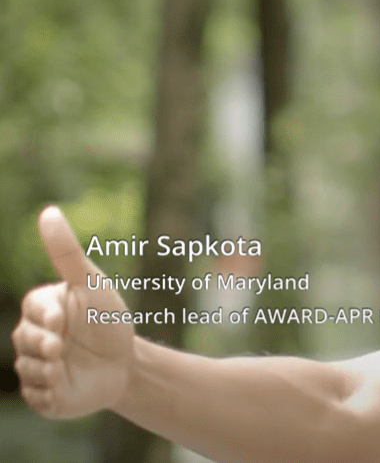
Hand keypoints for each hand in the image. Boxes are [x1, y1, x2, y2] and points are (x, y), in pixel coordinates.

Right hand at [11, 206, 135, 417]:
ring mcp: (35, 366)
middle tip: (62, 347)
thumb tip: (48, 211)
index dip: (46, 317)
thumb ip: (67, 252)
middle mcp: (32, 336)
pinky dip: (52, 392)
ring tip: (70, 366)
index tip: (61, 321)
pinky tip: (67, 386)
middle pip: (24, 341)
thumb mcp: (91, 284)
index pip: (32, 309)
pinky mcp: (42, 394)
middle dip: (46, 345)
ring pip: (28, 369)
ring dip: (51, 370)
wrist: (127, 364)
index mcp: (41, 309)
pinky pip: (35, 396)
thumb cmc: (109, 320)